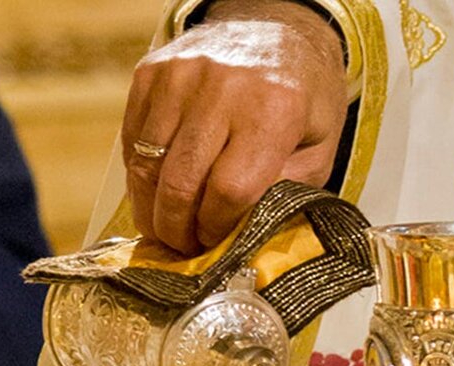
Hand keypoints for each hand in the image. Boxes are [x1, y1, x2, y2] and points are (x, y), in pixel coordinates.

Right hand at [122, 0, 346, 252]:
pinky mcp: (151, 73)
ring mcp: (179, 77)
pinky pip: (132, 141)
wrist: (276, 28)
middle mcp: (222, 89)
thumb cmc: (303, 98)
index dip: (218, 229)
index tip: (218, 244)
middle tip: (185, 249)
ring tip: (167, 230)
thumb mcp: (320, 149)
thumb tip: (245, 232)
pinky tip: (157, 194)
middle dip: (178, 230)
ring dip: (152, 210)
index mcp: (273, 111)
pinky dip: (141, 177)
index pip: (230, 191)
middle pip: (180, 184)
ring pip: (148, 167)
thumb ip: (290, 192)